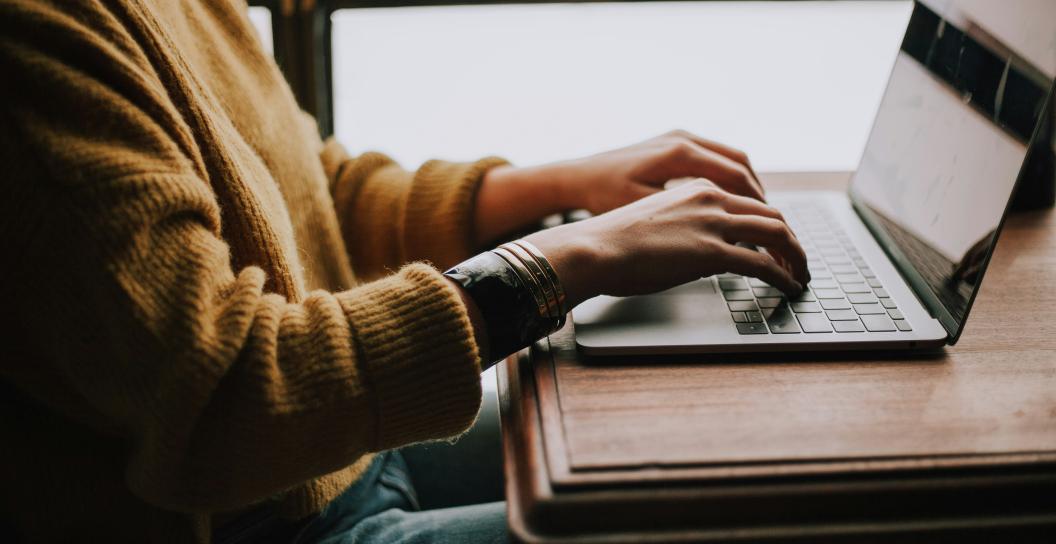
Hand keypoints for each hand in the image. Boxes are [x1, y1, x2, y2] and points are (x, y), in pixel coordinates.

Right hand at [523, 180, 808, 308]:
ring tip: (801, 275)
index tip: (777, 242)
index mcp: (696, 188)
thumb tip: (696, 252)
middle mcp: (710, 198)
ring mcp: (713, 223)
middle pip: (771, 214)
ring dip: (796, 256)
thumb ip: (683, 227)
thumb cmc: (611, 241)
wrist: (593, 248)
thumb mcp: (654, 222)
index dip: (769, 223)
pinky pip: (764, 263)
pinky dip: (784, 275)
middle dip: (791, 239)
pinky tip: (789, 287)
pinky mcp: (712, 252)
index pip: (748, 201)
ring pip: (777, 233)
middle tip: (798, 260)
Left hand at [544, 130, 764, 214]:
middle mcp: (684, 139)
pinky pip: (715, 157)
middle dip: (760, 196)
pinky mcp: (673, 142)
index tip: (771, 229)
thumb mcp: (645, 211)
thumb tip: (724, 236)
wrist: (577, 177)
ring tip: (758, 214)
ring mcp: (679, 137)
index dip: (758, 206)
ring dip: (748, 186)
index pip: (737, 178)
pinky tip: (732, 201)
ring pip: (731, 158)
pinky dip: (730, 177)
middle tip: (773, 224)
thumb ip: (685, 219)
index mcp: (680, 154)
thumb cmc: (603, 197)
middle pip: (741, 165)